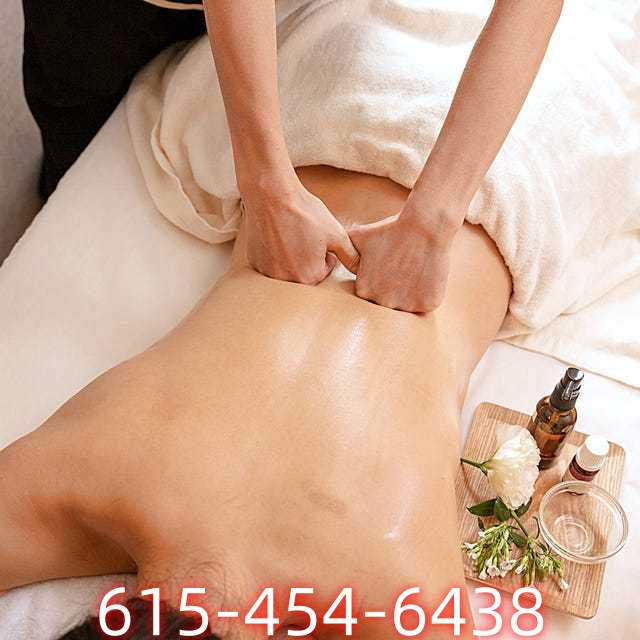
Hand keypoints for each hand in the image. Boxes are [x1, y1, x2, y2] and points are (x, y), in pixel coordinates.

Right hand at [241, 177, 359, 284]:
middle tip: (303, 234)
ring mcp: (267, 273)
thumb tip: (359, 270)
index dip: (325, 252)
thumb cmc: (305, 214)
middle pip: (305, 272)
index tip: (318, 236)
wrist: (271, 196)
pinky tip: (275, 235)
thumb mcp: (336, 234)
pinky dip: (274, 253)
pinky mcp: (255, 263)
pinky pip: (270, 263)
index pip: (324, 271)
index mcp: (309, 278)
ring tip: (289, 233)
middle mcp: (287, 281)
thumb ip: (350, 256)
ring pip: (287, 268)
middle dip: (308, 257)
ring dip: (290, 256)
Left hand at [348, 209, 457, 312]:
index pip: (370, 292)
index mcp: (364, 290)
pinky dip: (428, 293)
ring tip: (414, 268)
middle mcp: (383, 302)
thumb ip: (341, 251)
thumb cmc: (391, 229)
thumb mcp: (358, 236)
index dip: (381, 277)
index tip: (388, 263)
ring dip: (411, 292)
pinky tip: (426, 273)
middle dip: (394, 286)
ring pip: (407, 304)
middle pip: (388, 300)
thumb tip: (326, 255)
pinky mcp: (427, 304)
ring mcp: (406, 305)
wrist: (426, 226)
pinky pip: (426, 304)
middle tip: (403, 265)